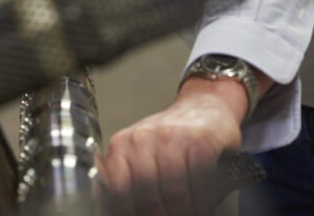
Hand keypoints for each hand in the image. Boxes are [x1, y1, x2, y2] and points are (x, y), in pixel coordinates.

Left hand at [101, 77, 248, 215]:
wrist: (205, 107)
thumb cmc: (170, 140)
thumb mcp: (138, 155)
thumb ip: (123, 181)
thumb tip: (109, 208)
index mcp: (121, 145)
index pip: (117, 189)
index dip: (128, 212)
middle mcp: (143, 137)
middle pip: (146, 195)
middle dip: (158, 215)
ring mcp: (172, 136)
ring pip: (173, 191)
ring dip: (184, 211)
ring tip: (189, 215)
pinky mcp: (200, 138)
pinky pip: (199, 179)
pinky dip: (203, 200)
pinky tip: (203, 205)